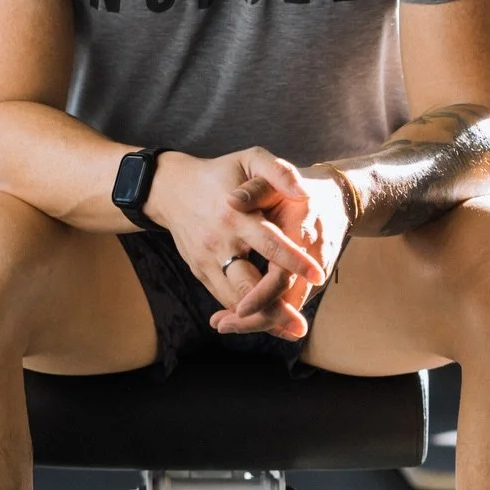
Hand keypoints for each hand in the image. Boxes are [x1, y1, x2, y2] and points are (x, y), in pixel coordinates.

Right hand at [146, 148, 326, 338]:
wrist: (171, 189)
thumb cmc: (220, 173)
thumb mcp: (249, 158)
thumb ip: (278, 172)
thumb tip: (304, 192)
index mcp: (235, 216)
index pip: (270, 244)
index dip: (295, 262)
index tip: (318, 275)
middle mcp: (219, 243)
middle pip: (248, 285)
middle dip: (274, 308)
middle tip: (301, 326)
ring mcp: (206, 261)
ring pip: (234, 300)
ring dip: (261, 319)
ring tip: (291, 330)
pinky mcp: (199, 271)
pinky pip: (223, 298)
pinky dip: (244, 314)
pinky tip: (267, 323)